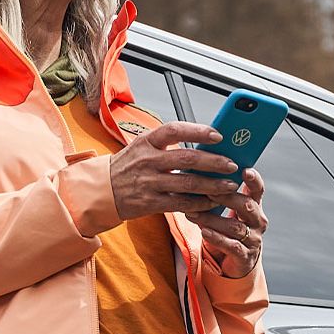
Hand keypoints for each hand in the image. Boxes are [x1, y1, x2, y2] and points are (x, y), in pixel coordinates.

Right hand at [109, 122, 245, 219]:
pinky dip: (199, 204)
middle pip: (187, 159)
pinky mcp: (150, 202)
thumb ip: (167, 143)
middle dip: (214, 162)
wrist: (101, 189)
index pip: (175, 130)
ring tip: (229, 184)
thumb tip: (202, 142)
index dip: (198, 131)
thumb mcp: (142, 146)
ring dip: (213, 185)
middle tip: (231, 164)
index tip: (217, 135)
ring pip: (188, 184)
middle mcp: (148, 161)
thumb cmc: (127, 166)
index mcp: (147, 141)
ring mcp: (149, 183)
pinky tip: (212, 202)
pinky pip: (181, 204)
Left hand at [186, 168, 267, 276]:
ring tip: (194, 214)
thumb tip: (194, 175)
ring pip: (235, 226)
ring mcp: (253, 240)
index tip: (245, 170)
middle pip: (246, 205)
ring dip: (213, 219)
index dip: (254, 180)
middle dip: (226, 197)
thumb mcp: (225, 212)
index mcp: (254, 206)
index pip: (258, 189)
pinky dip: (217, 238)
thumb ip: (217, 196)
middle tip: (207, 190)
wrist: (232, 263)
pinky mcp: (245, 257)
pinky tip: (204, 232)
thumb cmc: (225, 231)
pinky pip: (232, 246)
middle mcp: (258, 221)